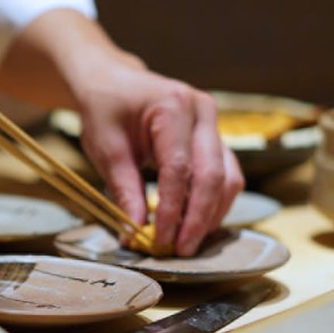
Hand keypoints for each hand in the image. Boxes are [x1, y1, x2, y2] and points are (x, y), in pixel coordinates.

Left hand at [0, 9, 242, 256]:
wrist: (113, 82)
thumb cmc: (106, 110)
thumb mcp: (106, 149)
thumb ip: (124, 190)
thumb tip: (135, 233)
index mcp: (173, 106)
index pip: (179, 168)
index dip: (172, 209)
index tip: (160, 239)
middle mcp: (203, 112)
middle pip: (212, 175)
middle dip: (198, 218)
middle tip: (181, 250)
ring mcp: (214, 124)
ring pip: (228, 178)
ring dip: (211, 215)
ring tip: (188, 242)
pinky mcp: (215, 138)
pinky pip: (225, 175)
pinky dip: (213, 202)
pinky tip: (195, 224)